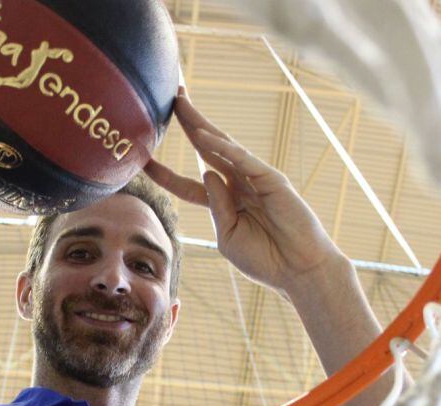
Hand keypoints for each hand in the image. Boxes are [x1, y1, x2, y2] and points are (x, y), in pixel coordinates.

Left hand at [145, 90, 346, 297]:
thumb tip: (206, 173)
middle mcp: (237, 185)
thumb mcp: (228, 238)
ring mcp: (254, 179)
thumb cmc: (265, 260)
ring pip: (222, 145)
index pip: (186, 184)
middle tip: (169, 99)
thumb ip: (216, 208)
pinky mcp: (271, 179)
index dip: (164, 173)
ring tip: (181, 103)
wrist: (299, 271)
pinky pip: (242, 159)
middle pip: (205, 149)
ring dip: (200, 124)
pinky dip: (223, 147)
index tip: (141, 161)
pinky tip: (203, 135)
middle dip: (187, 124)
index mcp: (223, 204)